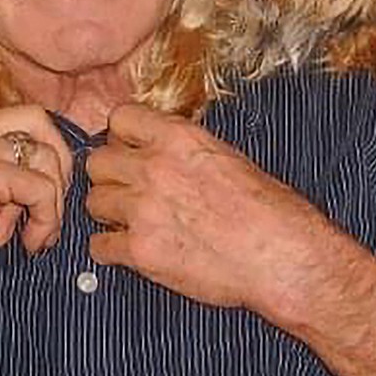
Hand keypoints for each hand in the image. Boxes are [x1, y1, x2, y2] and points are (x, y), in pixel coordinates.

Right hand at [0, 104, 72, 319]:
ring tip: (33, 234)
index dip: (37, 154)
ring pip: (45, 156)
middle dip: (56, 163)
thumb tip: (36, 179)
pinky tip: (28, 243)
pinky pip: (42, 188)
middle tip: (50, 206)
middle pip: (35, 119)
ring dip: (52, 201)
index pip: (14, 118)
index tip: (37, 195)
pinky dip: (47, 219)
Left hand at [85, 103, 321, 311]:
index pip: (120, 118)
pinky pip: (99, 246)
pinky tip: (130, 250)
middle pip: (97, 161)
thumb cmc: (268, 211)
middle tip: (127, 189)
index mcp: (179, 138)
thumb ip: (183, 149)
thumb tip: (159, 149)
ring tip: (131, 221)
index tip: (129, 150)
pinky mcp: (140, 251)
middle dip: (110, 175)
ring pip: (93, 201)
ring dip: (109, 212)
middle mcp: (155, 168)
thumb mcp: (228, 156)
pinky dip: (111, 250)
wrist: (281, 256)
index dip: (122, 137)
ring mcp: (143, 210)